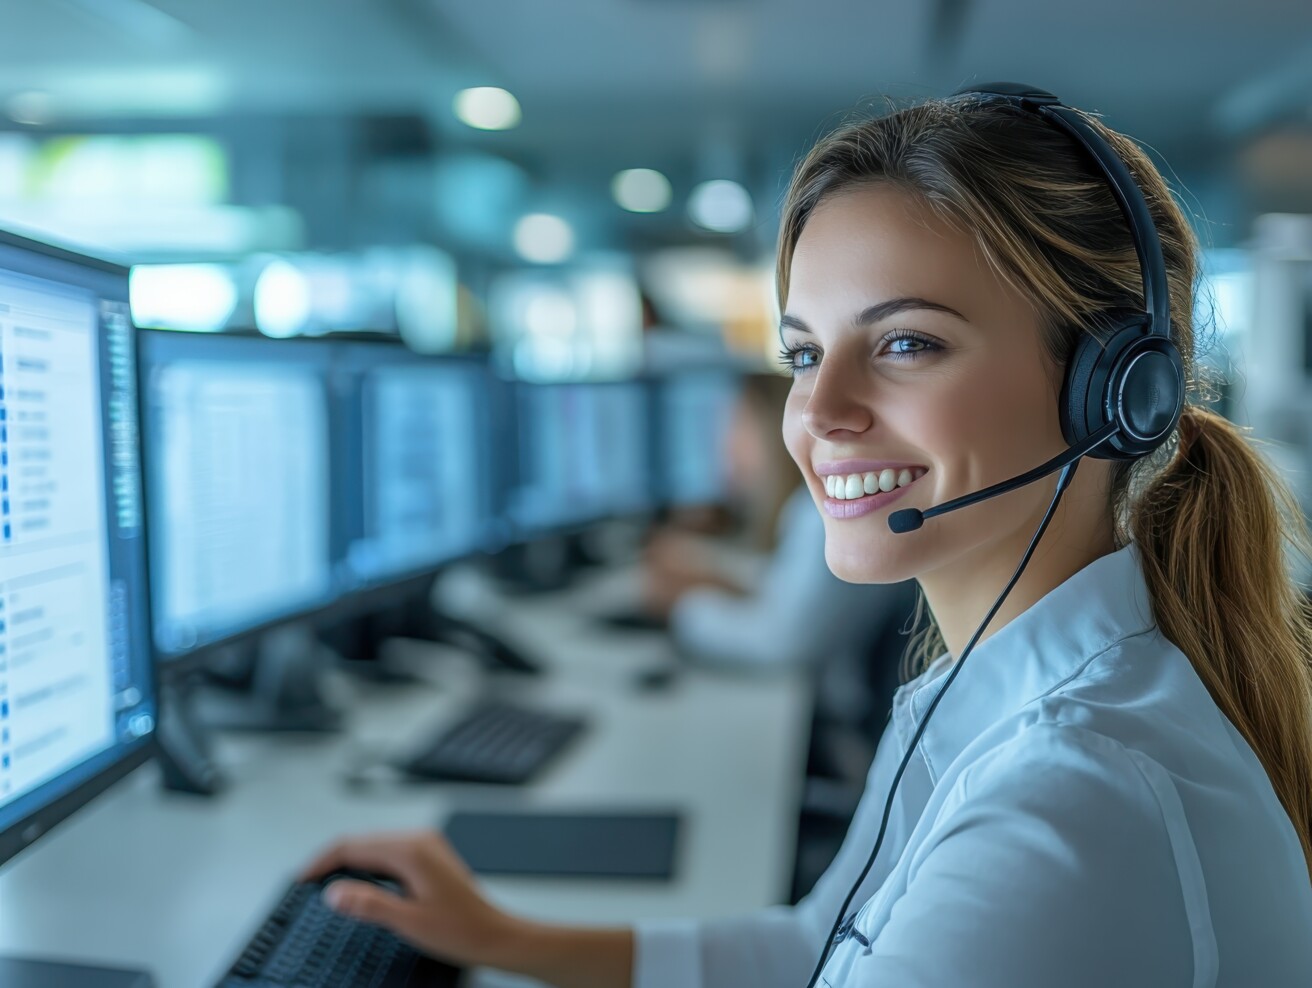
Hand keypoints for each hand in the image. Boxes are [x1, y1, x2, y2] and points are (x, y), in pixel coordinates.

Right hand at [300, 830, 511, 967]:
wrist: (494, 934)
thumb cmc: (461, 929)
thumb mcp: (407, 922)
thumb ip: (368, 905)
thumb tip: (334, 893)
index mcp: (411, 851)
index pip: (354, 846)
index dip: (323, 862)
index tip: (302, 879)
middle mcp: (419, 840)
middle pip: (362, 842)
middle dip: (332, 860)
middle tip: (308, 884)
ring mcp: (426, 845)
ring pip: (374, 846)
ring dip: (349, 861)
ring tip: (327, 883)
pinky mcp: (429, 855)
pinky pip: (388, 852)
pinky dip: (367, 864)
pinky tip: (358, 882)